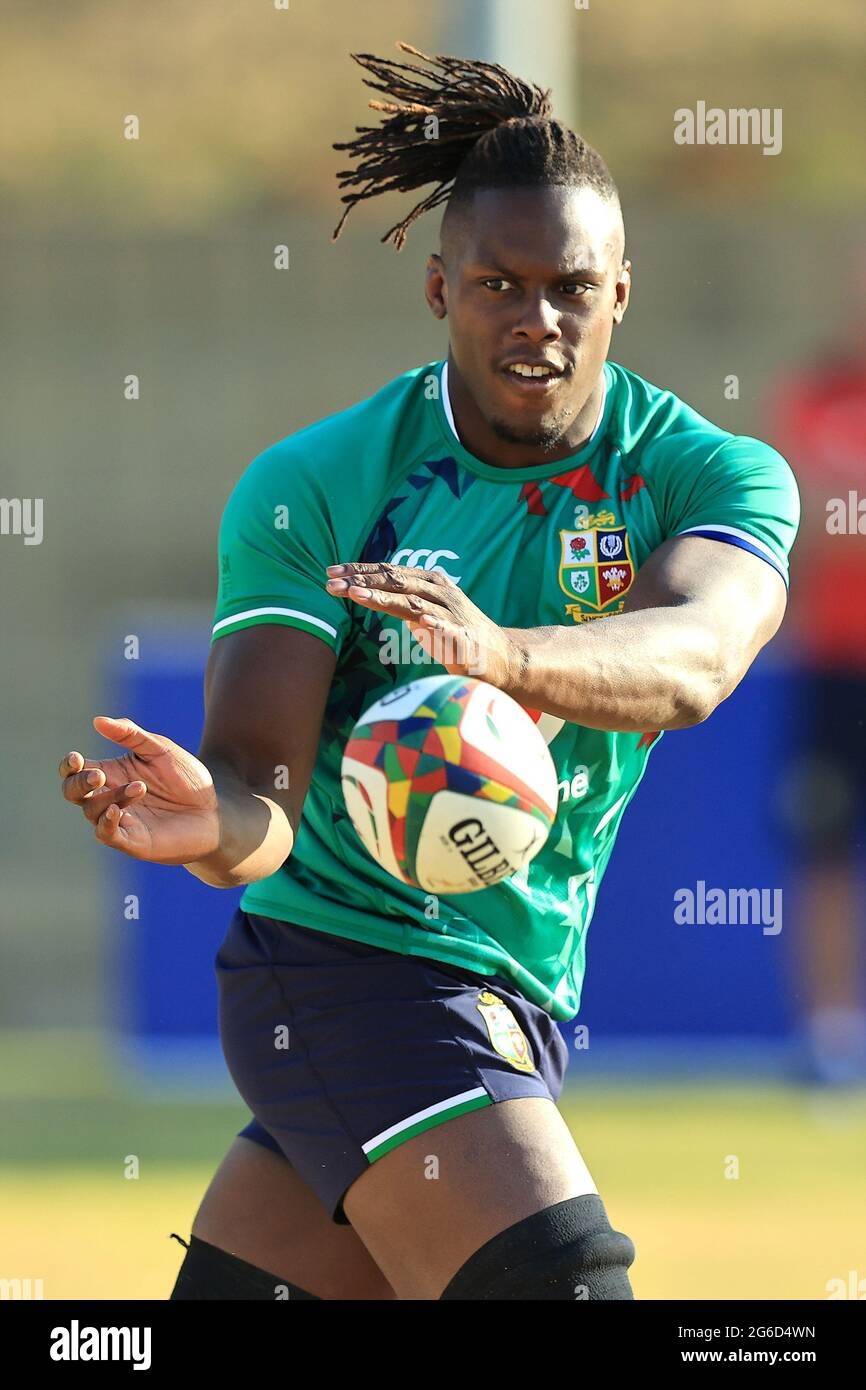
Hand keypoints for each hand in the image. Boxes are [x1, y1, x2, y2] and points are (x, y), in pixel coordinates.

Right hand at [59, 716, 219, 863]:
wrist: (217, 810)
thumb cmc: (187, 779)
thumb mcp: (161, 749)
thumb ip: (131, 734)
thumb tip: (97, 720)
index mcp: (112, 773)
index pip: (76, 771)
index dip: (68, 766)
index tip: (76, 758)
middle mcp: (110, 797)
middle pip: (73, 792)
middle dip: (78, 782)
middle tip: (99, 775)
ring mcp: (120, 821)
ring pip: (92, 810)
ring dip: (111, 796)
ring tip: (140, 788)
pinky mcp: (133, 841)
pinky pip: (106, 835)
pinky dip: (106, 823)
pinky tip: (116, 810)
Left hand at [325, 561, 522, 686]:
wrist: (503, 658)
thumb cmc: (459, 638)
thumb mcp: (425, 614)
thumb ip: (403, 603)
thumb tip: (372, 594)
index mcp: (430, 584)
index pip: (389, 573)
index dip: (360, 571)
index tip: (331, 573)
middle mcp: (441, 593)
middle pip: (396, 583)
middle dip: (362, 581)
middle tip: (331, 583)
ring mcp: (454, 614)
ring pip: (414, 602)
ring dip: (384, 598)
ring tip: (357, 595)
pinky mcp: (467, 639)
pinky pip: (449, 630)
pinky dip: (436, 625)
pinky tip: (421, 622)